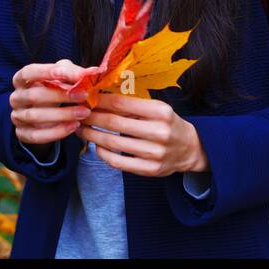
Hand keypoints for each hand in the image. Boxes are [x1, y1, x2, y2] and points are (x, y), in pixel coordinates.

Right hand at [10, 59, 93, 145]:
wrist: (47, 113)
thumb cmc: (54, 88)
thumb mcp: (62, 76)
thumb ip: (73, 72)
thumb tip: (91, 72)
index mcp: (21, 79)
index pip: (29, 72)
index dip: (48, 72)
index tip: (73, 75)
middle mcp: (16, 97)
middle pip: (34, 96)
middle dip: (61, 96)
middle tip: (84, 96)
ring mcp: (17, 116)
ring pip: (35, 116)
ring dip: (62, 115)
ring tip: (83, 113)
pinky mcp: (22, 133)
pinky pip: (36, 135)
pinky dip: (56, 132)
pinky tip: (73, 127)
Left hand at [78, 92, 208, 177]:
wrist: (189, 148)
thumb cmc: (168, 124)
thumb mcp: (157, 108)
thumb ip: (133, 105)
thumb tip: (101, 98)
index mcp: (160, 111)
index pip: (122, 104)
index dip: (100, 101)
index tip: (87, 99)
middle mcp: (159, 132)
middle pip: (115, 123)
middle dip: (92, 118)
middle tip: (79, 115)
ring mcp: (154, 153)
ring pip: (113, 144)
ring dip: (92, 135)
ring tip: (82, 130)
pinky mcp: (150, 170)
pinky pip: (118, 162)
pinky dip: (103, 154)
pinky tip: (97, 146)